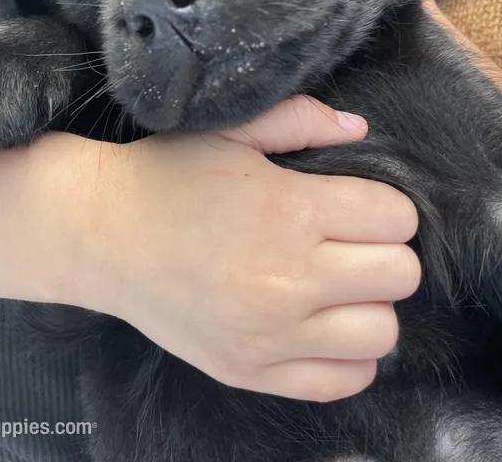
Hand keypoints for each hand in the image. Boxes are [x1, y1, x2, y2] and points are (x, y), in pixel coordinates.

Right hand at [53, 96, 419, 401]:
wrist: (100, 235)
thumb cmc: (167, 174)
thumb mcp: (231, 131)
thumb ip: (300, 119)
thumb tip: (360, 127)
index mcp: (290, 211)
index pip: (397, 219)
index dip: (385, 206)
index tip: (357, 204)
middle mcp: (289, 279)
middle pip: (400, 275)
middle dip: (384, 252)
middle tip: (348, 242)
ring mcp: (270, 335)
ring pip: (382, 333)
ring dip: (369, 304)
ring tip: (335, 285)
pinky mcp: (250, 371)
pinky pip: (343, 382)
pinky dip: (348, 356)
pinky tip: (320, 326)